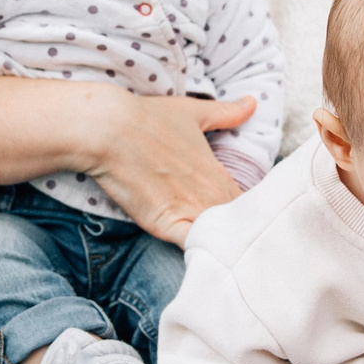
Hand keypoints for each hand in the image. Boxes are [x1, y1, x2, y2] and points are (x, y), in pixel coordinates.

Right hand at [0, 78, 249, 245]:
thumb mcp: (194, 112)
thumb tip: (253, 102)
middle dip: (241, 235)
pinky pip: (193, 246)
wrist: (110, 129)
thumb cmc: (148, 119)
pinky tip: (207, 260)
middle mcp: (210, 195)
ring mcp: (190, 211)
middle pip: (236, 225)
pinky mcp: (167, 225)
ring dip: (226, 247)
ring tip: (233, 261)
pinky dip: (203, 253)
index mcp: (218, 173)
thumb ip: (227, 112)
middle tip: (251, 248)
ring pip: (220, 238)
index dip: (248, 215)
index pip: (247, 205)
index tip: (248, 222)